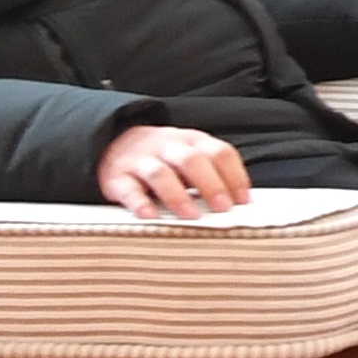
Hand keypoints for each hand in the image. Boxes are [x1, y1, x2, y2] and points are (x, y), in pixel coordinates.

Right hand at [96, 125, 251, 217]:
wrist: (113, 143)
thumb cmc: (164, 158)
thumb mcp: (189, 155)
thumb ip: (211, 172)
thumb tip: (239, 202)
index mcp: (192, 140)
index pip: (219, 152)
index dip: (234, 175)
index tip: (243, 199)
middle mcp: (167, 146)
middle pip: (191, 160)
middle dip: (210, 184)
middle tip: (222, 208)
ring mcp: (140, 160)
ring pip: (160, 173)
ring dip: (177, 195)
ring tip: (190, 216)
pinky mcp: (117, 177)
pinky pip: (129, 189)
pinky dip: (140, 204)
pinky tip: (151, 216)